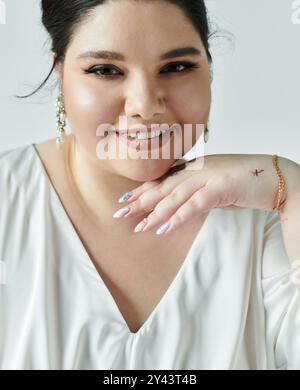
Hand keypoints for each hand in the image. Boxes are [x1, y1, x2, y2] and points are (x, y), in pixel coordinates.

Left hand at [113, 154, 288, 234]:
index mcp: (196, 168)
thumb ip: (199, 194)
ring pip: (174, 196)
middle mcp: (198, 170)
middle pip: (163, 186)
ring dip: (155, 213)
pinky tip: (163, 228)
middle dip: (140, 200)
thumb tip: (183, 207)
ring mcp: (209, 177)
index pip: (164, 179)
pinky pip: (195, 204)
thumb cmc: (248, 182)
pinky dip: (178, 217)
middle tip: (119, 214)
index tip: (125, 200)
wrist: (276, 177)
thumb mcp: (218, 187)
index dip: (143, 189)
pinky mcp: (221, 187)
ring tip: (138, 227)